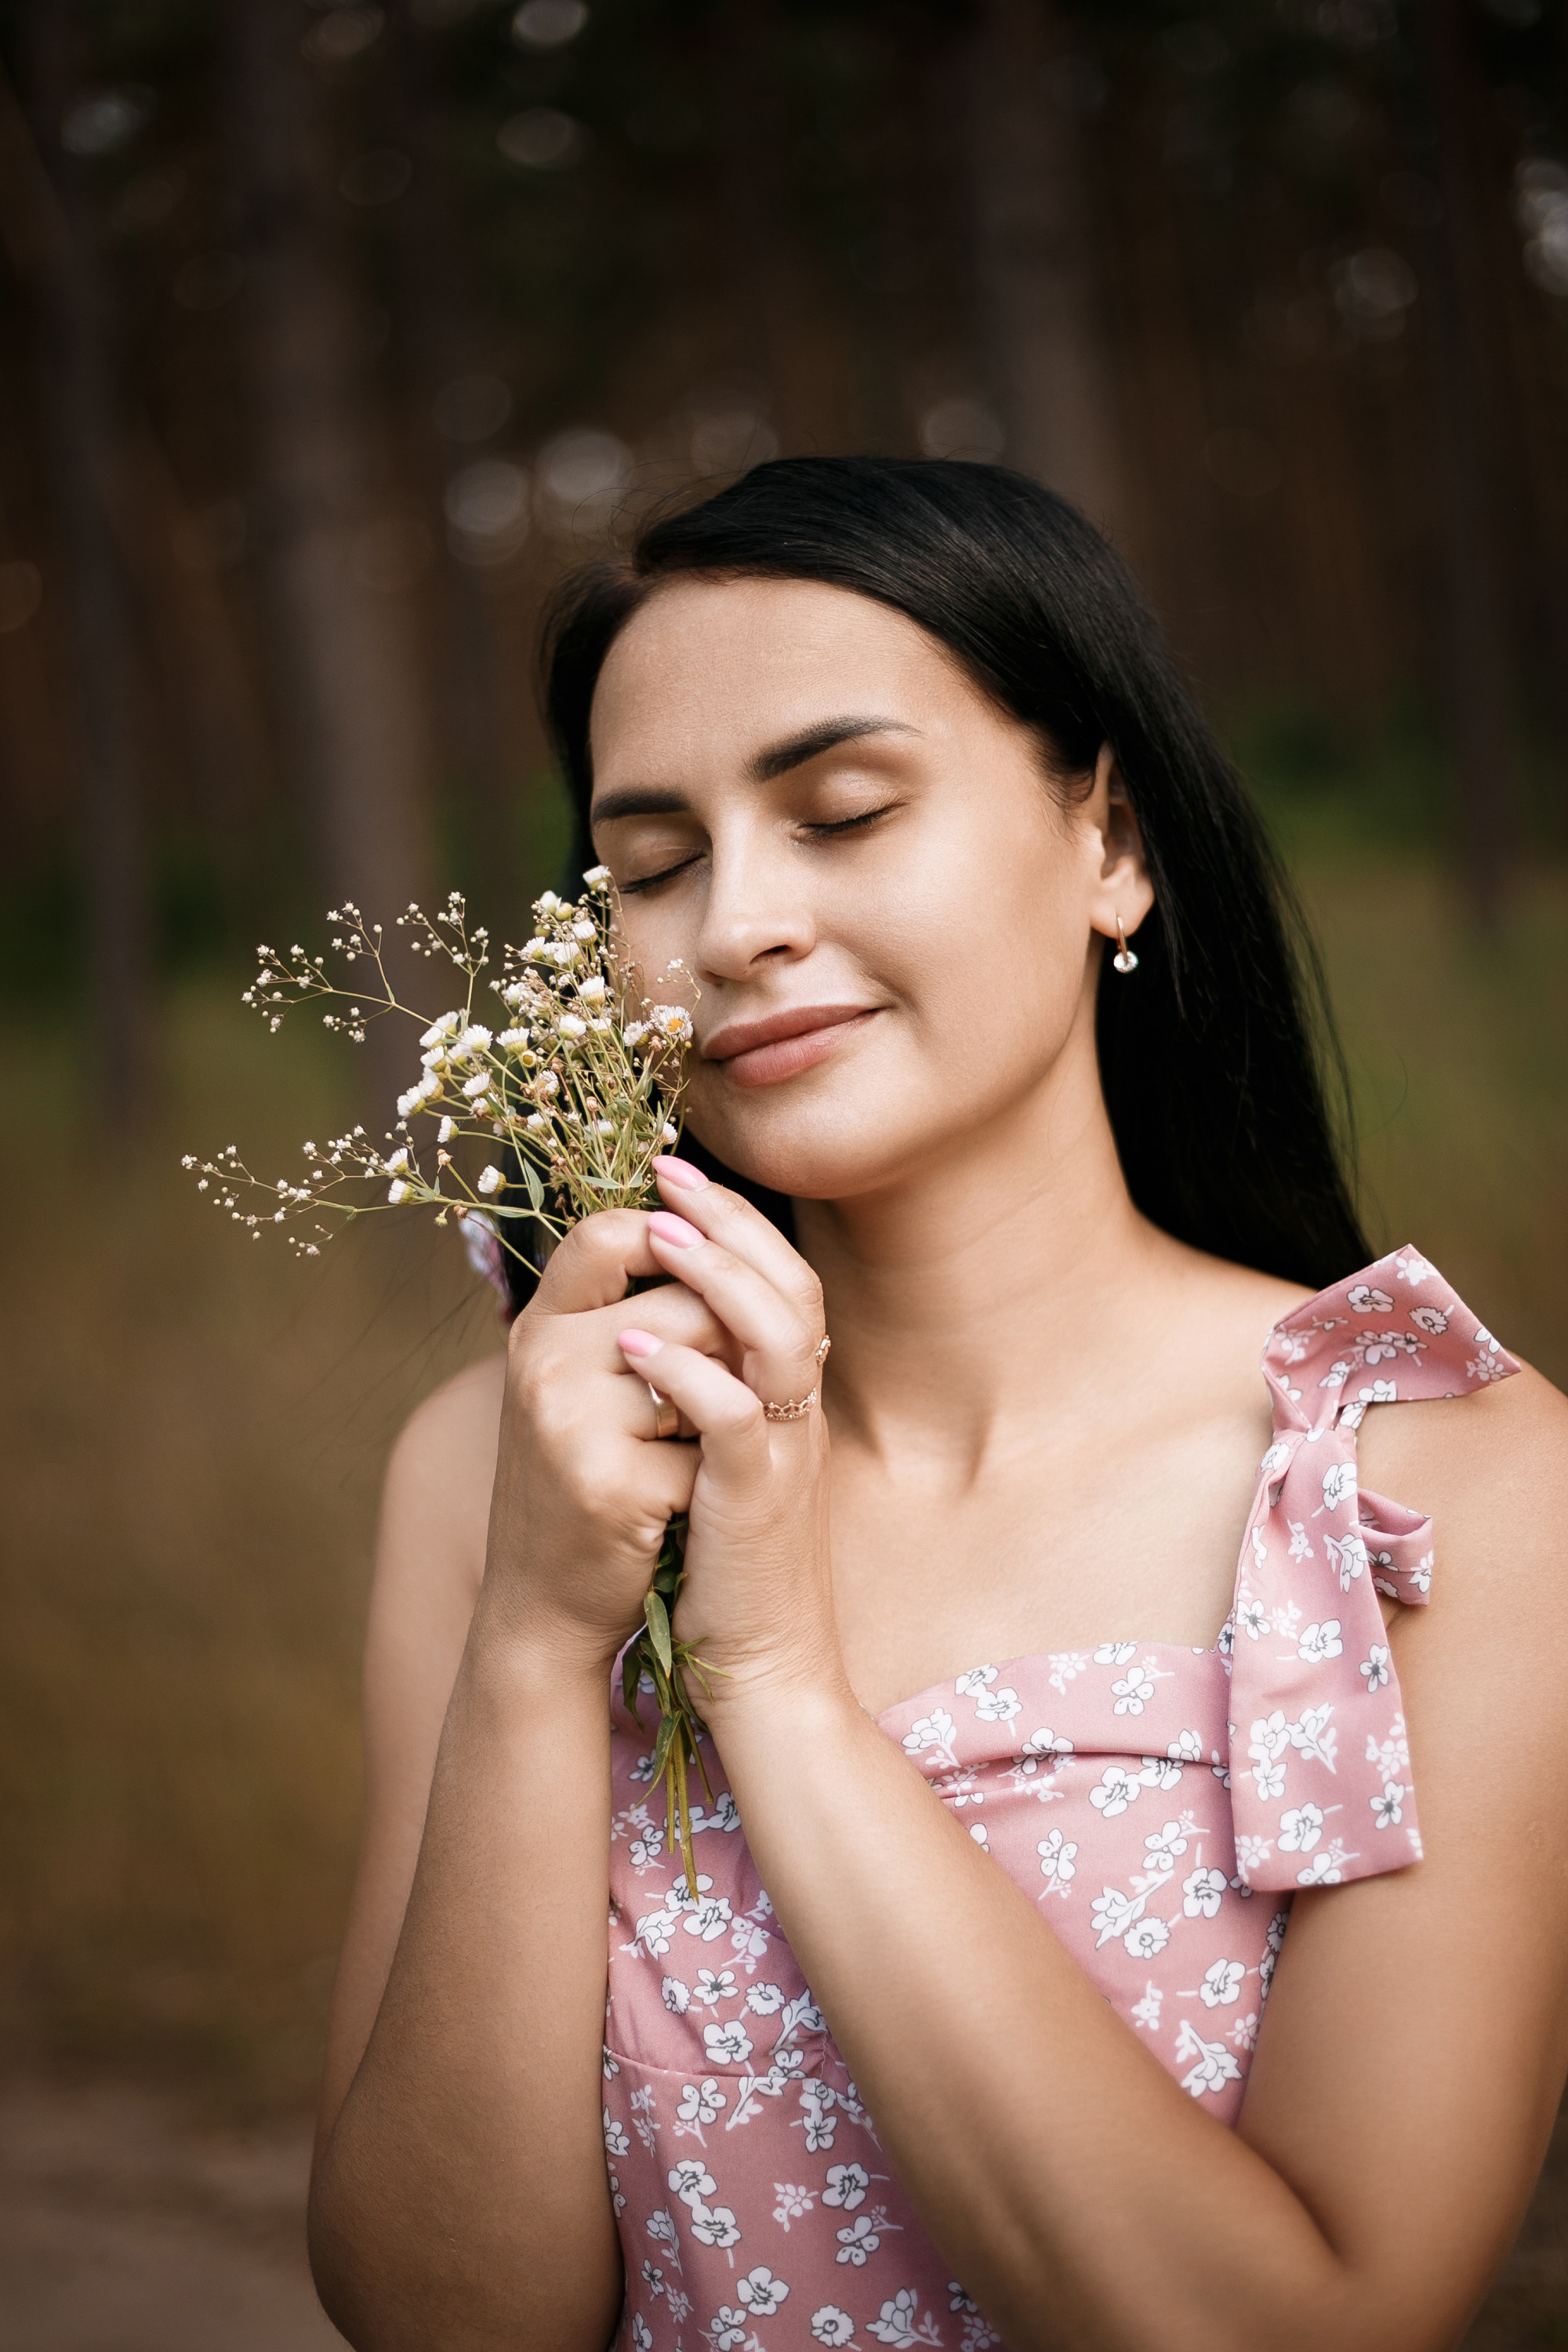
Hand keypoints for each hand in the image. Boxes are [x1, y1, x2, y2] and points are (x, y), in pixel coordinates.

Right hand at [481, 1209, 731, 1669]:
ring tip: (694, 1452)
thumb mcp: (581, 1389)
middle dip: (726, 1349)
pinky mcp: (610, 1483)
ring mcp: (571, 1420)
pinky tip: (682, 1508)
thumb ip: (625, 1316)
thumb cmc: (582, 1485)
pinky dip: (715, 1477)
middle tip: (715, 1406)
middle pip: (688, 1302)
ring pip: (708, 1367)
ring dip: (726, 1409)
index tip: (712, 1275)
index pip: (608, 1233)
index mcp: (539, 1329)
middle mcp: (544, 1361)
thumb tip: (713, 1232)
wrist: (544, 1606)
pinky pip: (712, 1444)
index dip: (675, 1238)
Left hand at [615, 1160, 846, 1715]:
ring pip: (780, 1336)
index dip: (732, 1221)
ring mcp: (783, 1454)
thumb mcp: (720, 1466)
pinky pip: (737, 1419)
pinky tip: (636, 1345)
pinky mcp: (756, 1503)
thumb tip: (655, 1334)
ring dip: (717, 1278)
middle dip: (728, 1221)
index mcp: (787, 1399)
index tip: (672, 1175)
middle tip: (668, 1171)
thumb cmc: (727, 1570)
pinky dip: (690, 1373)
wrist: (765, 1673)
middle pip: (791, 1285)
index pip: (780, 1281)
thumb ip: (707, 1400)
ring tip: (660, 1235)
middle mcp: (797, 1413)